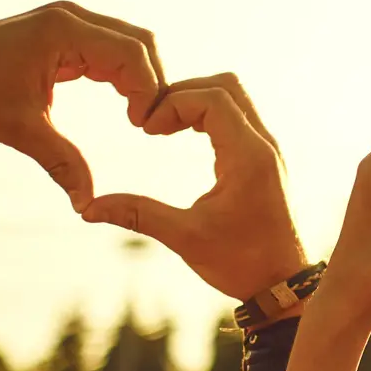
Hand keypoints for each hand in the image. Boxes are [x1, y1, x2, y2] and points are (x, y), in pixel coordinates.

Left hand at [0, 2, 164, 209]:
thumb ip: (61, 162)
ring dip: (141, 77)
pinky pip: (109, 47)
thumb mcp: (18, 128)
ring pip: (130, 43)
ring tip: (139, 115)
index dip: (148, 90)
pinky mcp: (64, 31)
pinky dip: (123, 73)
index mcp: (64, 31)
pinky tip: (124, 103)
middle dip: (152, 82)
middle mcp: (72, 17)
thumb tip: (87, 205)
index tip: (141, 127)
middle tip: (149, 122)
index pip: (132, 53)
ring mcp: (68, 20)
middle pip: (140, 42)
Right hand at [80, 74, 306, 300]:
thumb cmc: (240, 262)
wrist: (282, 284)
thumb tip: (87, 208)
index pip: (213, 98)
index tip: (146, 130)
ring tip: (162, 129)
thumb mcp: (184, 237)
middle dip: (183, 94)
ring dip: (196, 103)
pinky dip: (209, 116)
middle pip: (227, 87)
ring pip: (235, 99)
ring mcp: (267, 151)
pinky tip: (181, 137)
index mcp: (249, 157)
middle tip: (152, 124)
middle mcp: (264, 146)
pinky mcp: (264, 160)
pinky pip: (238, 118)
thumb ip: (138, 214)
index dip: (173, 103)